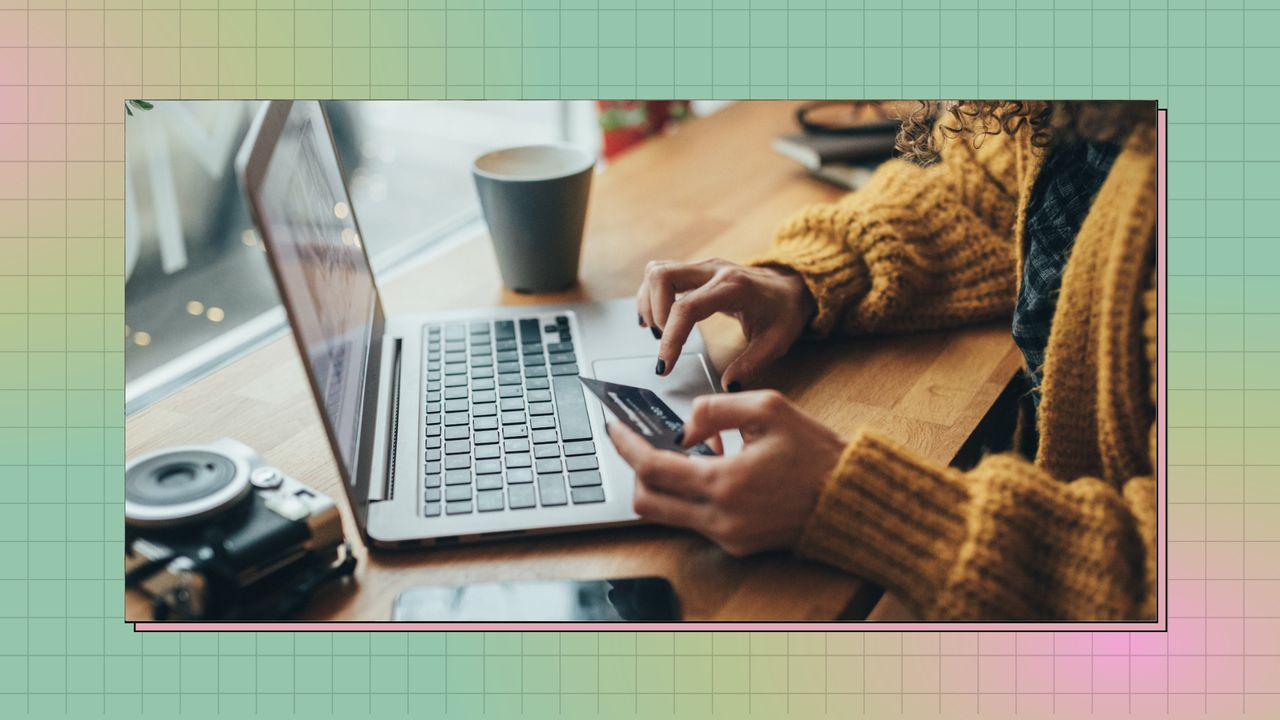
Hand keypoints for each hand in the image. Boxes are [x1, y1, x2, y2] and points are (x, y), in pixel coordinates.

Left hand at [606, 390, 845, 556]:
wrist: (851, 499)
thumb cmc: (816, 452)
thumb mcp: (768, 408)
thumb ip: (714, 408)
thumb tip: (683, 428)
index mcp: (725, 483)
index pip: (652, 468)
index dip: (626, 446)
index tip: (613, 427)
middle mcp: (720, 518)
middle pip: (647, 501)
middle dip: (636, 470)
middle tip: (639, 442)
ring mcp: (728, 537)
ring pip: (667, 514)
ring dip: (665, 483)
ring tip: (686, 452)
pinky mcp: (737, 546)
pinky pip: (695, 521)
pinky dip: (691, 495)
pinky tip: (712, 470)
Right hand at [636, 258, 815, 389]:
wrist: (792, 286)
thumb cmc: (784, 312)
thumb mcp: (776, 342)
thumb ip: (752, 364)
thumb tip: (727, 386)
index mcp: (733, 288)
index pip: (687, 307)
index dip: (671, 338)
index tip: (665, 365)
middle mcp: (713, 270)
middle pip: (662, 276)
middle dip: (654, 313)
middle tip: (663, 342)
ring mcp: (703, 267)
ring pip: (657, 271)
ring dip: (649, 302)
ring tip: (659, 331)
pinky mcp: (696, 270)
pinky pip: (661, 274)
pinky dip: (651, 295)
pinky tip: (656, 319)